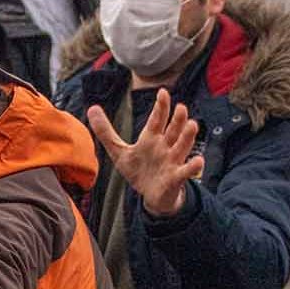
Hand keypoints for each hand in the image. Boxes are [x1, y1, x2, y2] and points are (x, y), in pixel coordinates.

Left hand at [86, 88, 203, 217]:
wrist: (150, 195)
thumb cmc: (138, 170)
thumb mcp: (119, 151)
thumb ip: (106, 131)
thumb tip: (91, 108)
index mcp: (151, 138)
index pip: (157, 120)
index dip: (160, 107)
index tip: (163, 92)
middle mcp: (165, 146)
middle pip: (172, 130)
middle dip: (177, 119)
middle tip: (181, 107)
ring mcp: (172, 161)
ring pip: (182, 146)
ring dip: (187, 136)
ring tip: (193, 125)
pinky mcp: (176, 177)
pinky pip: (186, 171)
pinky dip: (192, 166)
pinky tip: (198, 161)